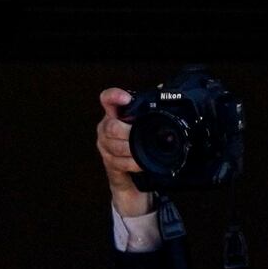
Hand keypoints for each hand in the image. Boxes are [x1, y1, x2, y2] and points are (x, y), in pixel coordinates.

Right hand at [95, 93, 146, 207]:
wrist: (130, 177)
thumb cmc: (138, 144)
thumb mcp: (142, 125)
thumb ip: (147, 110)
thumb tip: (162, 91)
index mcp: (113, 114)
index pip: (107, 99)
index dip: (114, 96)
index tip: (127, 99)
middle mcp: (105, 128)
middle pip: (111, 127)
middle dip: (127, 132)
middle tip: (141, 133)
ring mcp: (105, 146)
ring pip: (115, 147)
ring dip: (132, 150)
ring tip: (145, 150)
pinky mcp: (109, 162)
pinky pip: (120, 162)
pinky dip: (133, 163)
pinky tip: (142, 163)